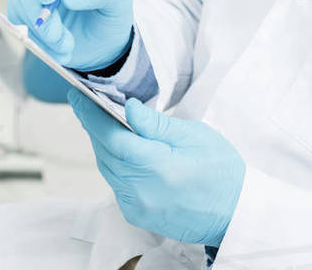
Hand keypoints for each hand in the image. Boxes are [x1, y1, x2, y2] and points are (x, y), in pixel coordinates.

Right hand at [5, 0, 133, 71]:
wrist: (101, 42)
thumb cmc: (110, 12)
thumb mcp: (118, 0)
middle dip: (38, 10)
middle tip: (56, 34)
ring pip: (19, 3)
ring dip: (42, 32)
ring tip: (67, 46)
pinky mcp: (22, 10)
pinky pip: (18, 23)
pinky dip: (38, 41)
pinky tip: (59, 49)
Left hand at [68, 92, 244, 246]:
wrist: (234, 212)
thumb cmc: (221, 171)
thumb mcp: (195, 135)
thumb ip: (156, 124)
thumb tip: (128, 108)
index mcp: (156, 167)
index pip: (111, 137)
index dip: (90, 115)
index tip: (77, 95)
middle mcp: (141, 191)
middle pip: (104, 153)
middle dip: (94, 127)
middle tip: (88, 103)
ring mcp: (137, 207)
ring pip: (107, 169)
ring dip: (103, 145)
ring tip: (103, 122)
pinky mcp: (137, 215)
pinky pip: (115, 184)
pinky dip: (114, 165)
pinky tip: (120, 150)